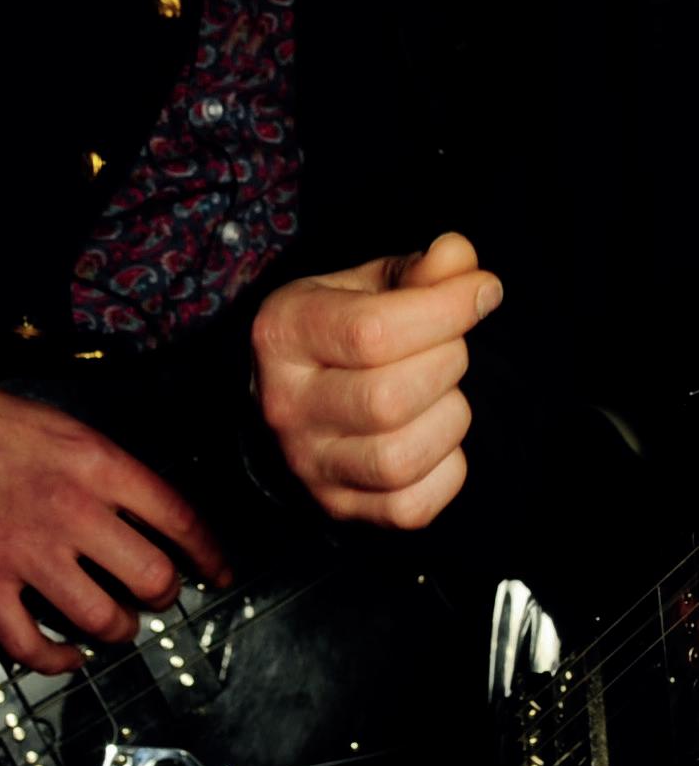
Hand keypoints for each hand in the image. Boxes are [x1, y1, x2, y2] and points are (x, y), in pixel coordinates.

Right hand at [0, 337, 226, 673]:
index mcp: (97, 464)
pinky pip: (29, 645)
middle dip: (162, 596)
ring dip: (116, 630)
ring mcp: (26, 549)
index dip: (210, 556)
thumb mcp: (66, 427)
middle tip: (153, 595)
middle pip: (152, 578)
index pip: (180, 520)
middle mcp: (70, 510)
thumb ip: (109, 473)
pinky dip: (55, 660)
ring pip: (102, 619)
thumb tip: (150, 518)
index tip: (218, 573)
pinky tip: (65, 654)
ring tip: (112, 623)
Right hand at [252, 233, 499, 529]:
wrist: (287, 394)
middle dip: (446, 363)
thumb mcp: (366, 286)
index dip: (445, 309)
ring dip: (447, 417)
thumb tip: (460, 259)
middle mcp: (285, 404)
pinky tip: (434, 434)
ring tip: (440, 390)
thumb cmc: (337, 331)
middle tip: (448, 344)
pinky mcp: (337, 507)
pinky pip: (411, 505)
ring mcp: (308, 463)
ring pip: (400, 457)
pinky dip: (445, 469)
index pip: (371, 331)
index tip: (482, 291)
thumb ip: (418, 271)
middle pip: (388, 398)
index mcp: (283, 333)